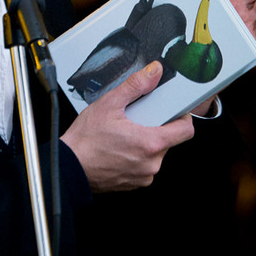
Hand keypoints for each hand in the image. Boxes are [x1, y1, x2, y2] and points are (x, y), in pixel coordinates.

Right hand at [61, 61, 193, 191]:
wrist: (69, 166)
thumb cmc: (85, 140)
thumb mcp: (110, 103)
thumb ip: (136, 85)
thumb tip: (153, 72)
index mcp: (150, 143)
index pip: (186, 130)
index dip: (182, 117)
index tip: (173, 111)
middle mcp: (151, 163)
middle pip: (168, 140)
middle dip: (156, 127)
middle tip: (137, 120)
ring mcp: (143, 176)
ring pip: (155, 153)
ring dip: (145, 142)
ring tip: (124, 134)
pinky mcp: (134, 183)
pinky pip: (144, 166)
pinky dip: (136, 156)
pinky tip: (119, 148)